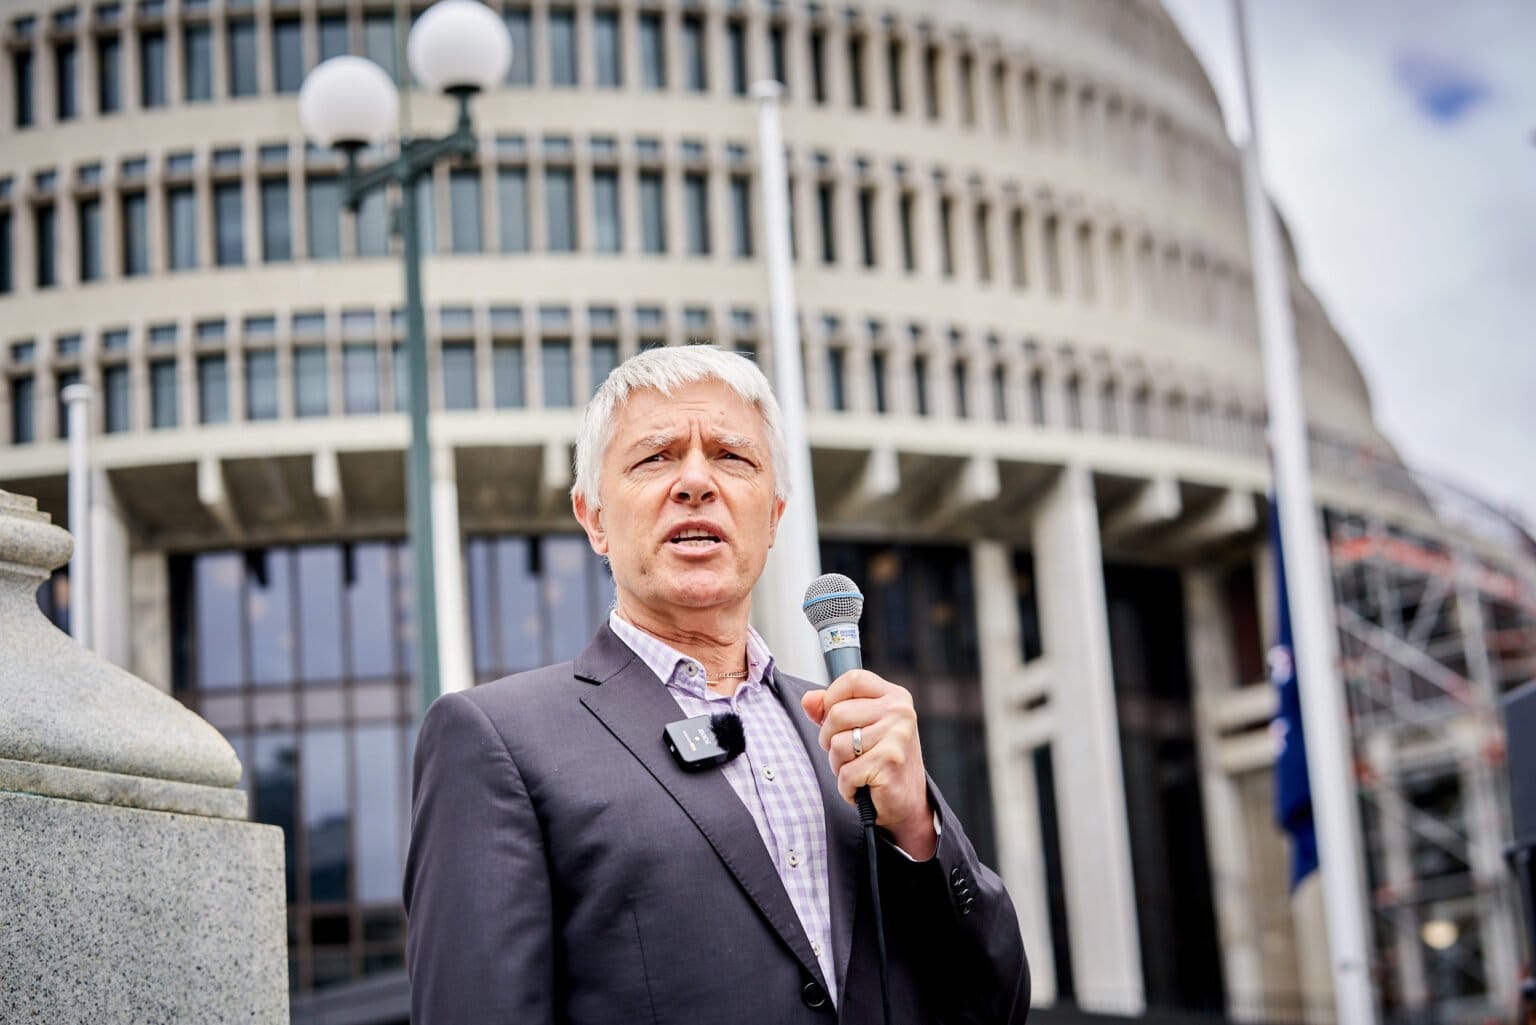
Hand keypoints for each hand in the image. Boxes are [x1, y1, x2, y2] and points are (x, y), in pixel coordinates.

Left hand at [801, 670, 935, 859]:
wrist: (907, 803)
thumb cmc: (880, 761)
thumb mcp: (858, 727)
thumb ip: (830, 709)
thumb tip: (808, 700)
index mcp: (894, 696)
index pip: (852, 679)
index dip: (832, 697)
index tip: (832, 718)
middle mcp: (900, 711)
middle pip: (837, 714)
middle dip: (830, 740)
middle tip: (849, 755)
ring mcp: (897, 735)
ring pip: (838, 744)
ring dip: (839, 765)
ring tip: (859, 770)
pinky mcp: (890, 761)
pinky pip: (846, 772)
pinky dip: (847, 786)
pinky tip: (864, 786)